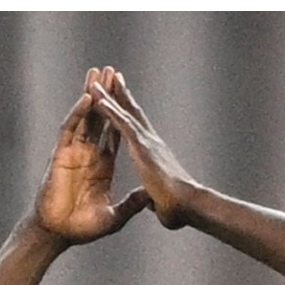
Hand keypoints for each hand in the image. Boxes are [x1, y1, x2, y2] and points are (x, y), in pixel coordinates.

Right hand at [30, 69, 149, 245]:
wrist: (59, 234)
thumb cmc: (82, 228)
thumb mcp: (114, 215)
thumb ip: (131, 204)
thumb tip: (149, 196)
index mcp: (102, 166)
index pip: (114, 134)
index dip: (121, 116)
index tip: (129, 98)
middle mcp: (88, 155)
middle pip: (99, 118)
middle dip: (106, 95)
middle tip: (112, 71)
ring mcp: (74, 152)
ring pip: (84, 116)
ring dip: (91, 94)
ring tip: (97, 72)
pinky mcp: (61, 155)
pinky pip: (70, 129)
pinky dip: (78, 112)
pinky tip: (87, 97)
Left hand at [88, 68, 205, 230]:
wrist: (188, 206)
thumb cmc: (180, 208)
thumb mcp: (160, 200)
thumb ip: (152, 196)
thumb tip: (150, 201)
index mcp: (154, 155)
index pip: (139, 131)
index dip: (130, 115)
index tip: (124, 102)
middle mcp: (152, 143)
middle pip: (133, 114)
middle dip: (122, 95)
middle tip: (114, 77)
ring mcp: (146, 141)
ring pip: (124, 113)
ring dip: (110, 96)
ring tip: (96, 80)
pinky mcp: (141, 145)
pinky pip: (121, 123)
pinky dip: (109, 109)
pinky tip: (98, 97)